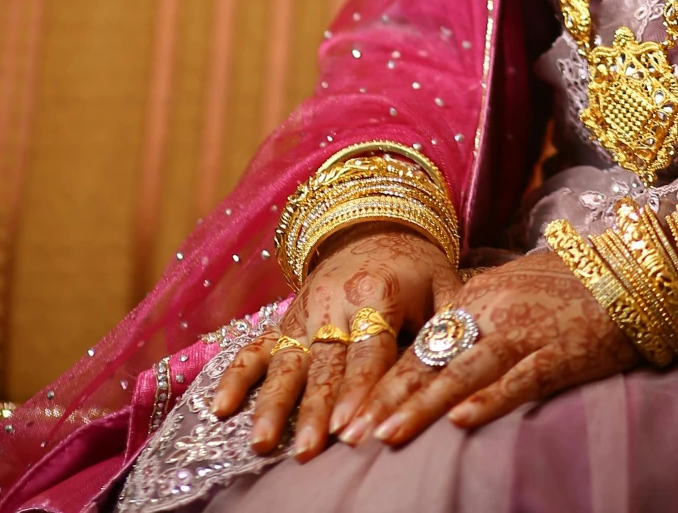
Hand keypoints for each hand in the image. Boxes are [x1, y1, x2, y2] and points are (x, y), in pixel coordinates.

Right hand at [211, 225, 456, 458]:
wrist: (376, 225)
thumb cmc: (418, 268)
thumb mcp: (444, 286)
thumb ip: (446, 329)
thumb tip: (456, 373)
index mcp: (378, 292)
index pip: (369, 351)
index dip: (360, 391)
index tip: (353, 430)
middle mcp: (335, 302)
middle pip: (324, 363)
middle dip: (314, 409)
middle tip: (309, 451)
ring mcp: (305, 311)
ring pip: (286, 361)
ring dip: (273, 403)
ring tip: (262, 443)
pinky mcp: (285, 319)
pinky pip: (255, 346)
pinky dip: (236, 375)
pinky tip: (221, 408)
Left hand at [338, 248, 637, 448]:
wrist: (632, 271)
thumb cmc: (572, 281)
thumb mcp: (514, 284)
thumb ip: (477, 311)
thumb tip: (441, 340)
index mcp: (479, 294)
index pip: (421, 343)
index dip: (382, 379)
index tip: (350, 409)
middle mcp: (494, 310)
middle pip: (430, 360)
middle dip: (386, 400)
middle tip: (349, 433)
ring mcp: (526, 331)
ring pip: (463, 372)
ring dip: (421, 406)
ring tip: (385, 436)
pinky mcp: (560, 353)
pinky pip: (519, 381)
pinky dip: (489, 400)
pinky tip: (461, 421)